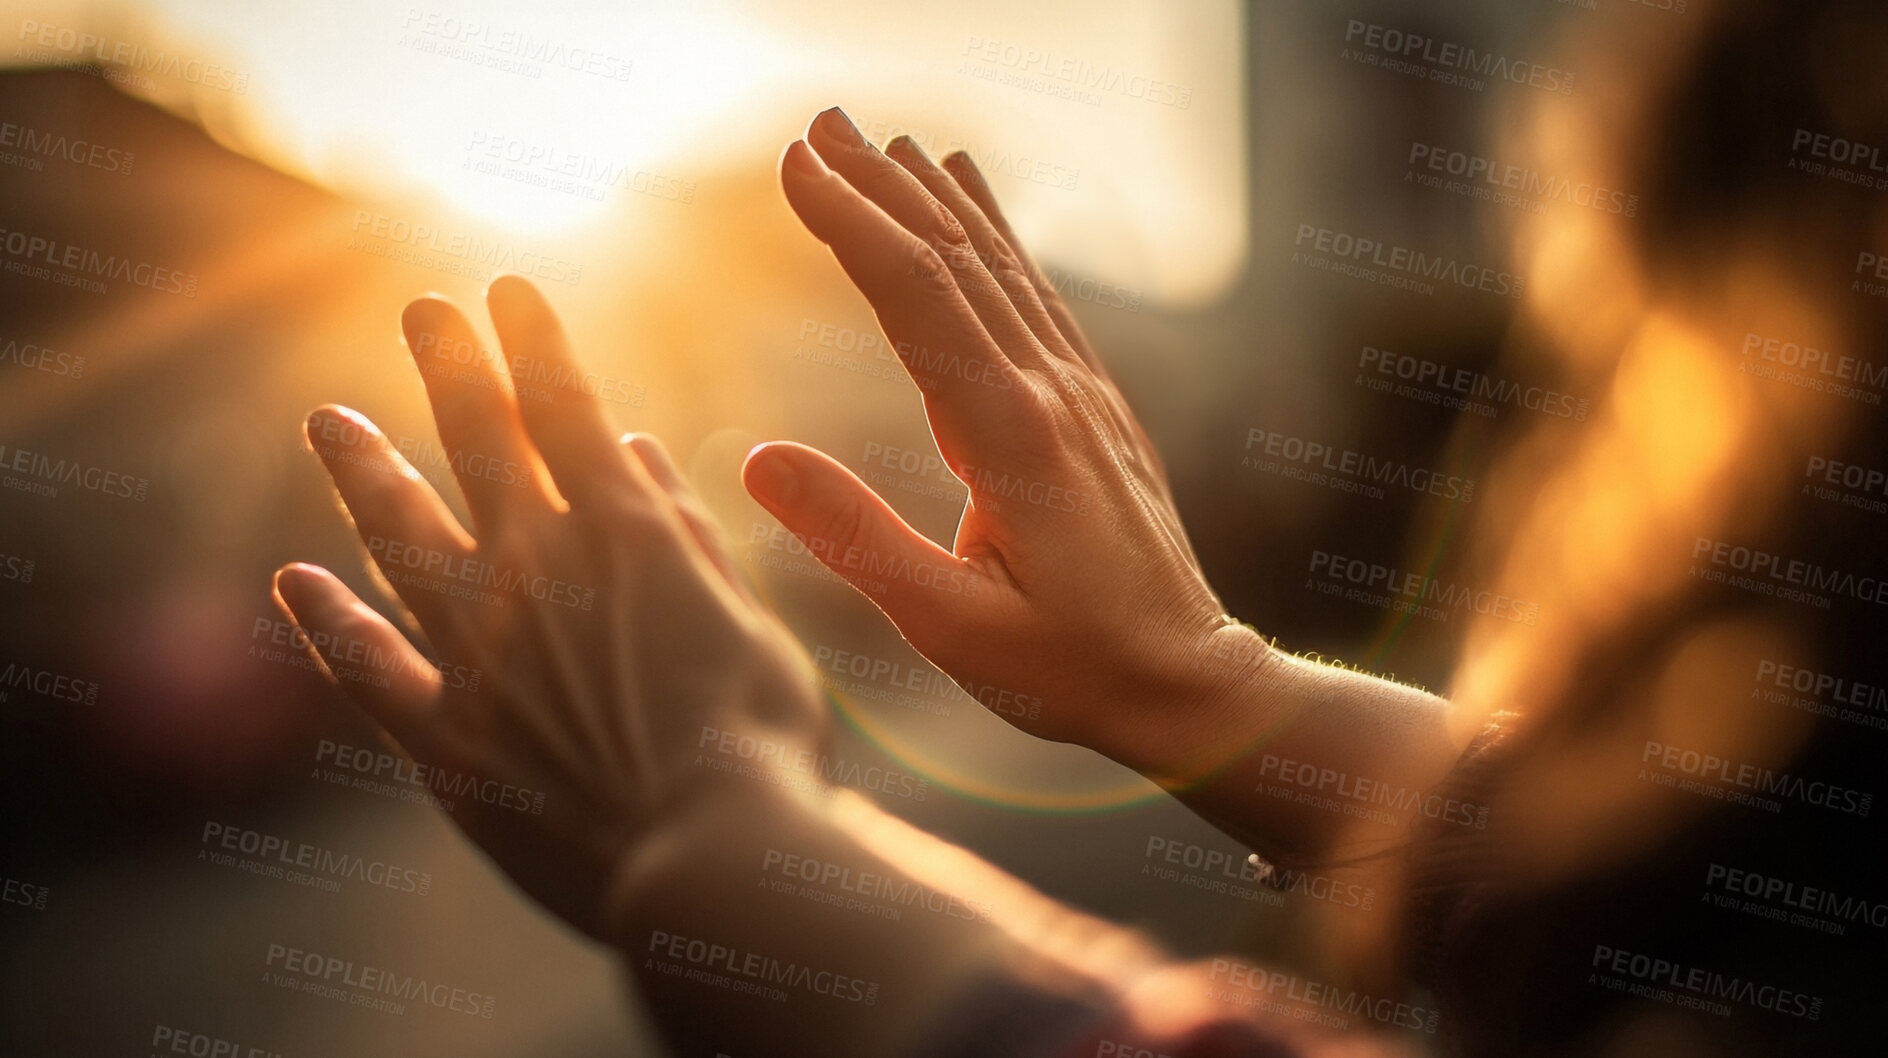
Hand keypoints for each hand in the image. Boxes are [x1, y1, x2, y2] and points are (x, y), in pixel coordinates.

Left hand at [273, 276, 827, 940]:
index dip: (535, 344)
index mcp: (628, 535)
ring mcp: (480, 651)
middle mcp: (539, 572)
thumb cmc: (758, 742)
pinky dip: (329, 620)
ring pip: (401, 536)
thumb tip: (635, 445)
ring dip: (365, 472)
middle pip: (479, 446)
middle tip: (420, 310)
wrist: (706, 858)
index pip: (568, 409)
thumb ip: (685, 532)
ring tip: (330, 421)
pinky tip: (294, 580)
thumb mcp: (747, 622)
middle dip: (450, 369)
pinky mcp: (443, 734)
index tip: (507, 289)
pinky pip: (367, 667)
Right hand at [752, 109, 1463, 874]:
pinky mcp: (1094, 406)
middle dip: (881, 187)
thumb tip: (756, 461)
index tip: (794, 167)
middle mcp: (1050, 393)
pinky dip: (997, 233)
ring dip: (935, 198)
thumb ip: (854, 538)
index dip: (852, 225)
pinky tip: (974, 196)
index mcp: (1009, 438)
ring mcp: (1080, 392)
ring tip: (881, 140)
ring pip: (1000, 267)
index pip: (917, 299)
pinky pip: (1037, 295)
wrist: (1189, 682)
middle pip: (955, 260)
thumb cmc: (1068, 667)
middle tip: (818, 124)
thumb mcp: (948, 627)